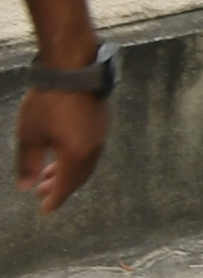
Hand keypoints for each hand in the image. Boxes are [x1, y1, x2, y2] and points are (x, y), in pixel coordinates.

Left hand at [16, 84, 102, 213]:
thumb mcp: (30, 135)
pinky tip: (63, 151)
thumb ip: (27, 164)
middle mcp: (94, 148)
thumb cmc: (48, 103)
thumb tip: (25, 187)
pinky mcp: (102, 121)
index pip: (67, 185)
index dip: (55, 199)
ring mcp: (101, 134)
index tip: (45, 209)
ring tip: (49, 173)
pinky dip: (76, 158)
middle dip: (61, 187)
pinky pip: (91, 149)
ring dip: (68, 171)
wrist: (73, 68)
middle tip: (42, 192)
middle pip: (79, 176)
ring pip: (86, 162)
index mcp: (77, 155)